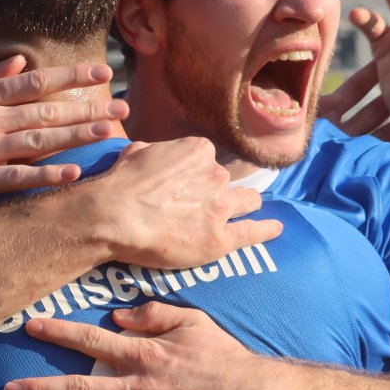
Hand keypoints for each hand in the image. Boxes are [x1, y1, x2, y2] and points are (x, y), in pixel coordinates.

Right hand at [0, 56, 130, 209]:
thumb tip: (19, 60)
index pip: (34, 81)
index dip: (71, 75)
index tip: (103, 70)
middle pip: (44, 109)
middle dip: (87, 106)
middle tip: (124, 106)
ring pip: (37, 140)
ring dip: (76, 136)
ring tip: (109, 132)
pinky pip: (15, 179)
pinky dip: (44, 176)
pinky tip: (73, 174)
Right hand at [84, 137, 282, 268]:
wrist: (114, 216)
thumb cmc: (119, 184)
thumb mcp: (136, 152)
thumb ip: (156, 153)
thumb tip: (152, 157)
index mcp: (198, 151)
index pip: (206, 160)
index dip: (196, 173)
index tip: (186, 183)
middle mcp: (215, 175)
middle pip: (226, 181)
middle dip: (218, 189)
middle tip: (207, 202)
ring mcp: (220, 207)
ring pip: (246, 202)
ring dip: (246, 205)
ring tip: (249, 210)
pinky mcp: (219, 238)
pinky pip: (251, 233)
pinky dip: (265, 230)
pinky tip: (275, 229)